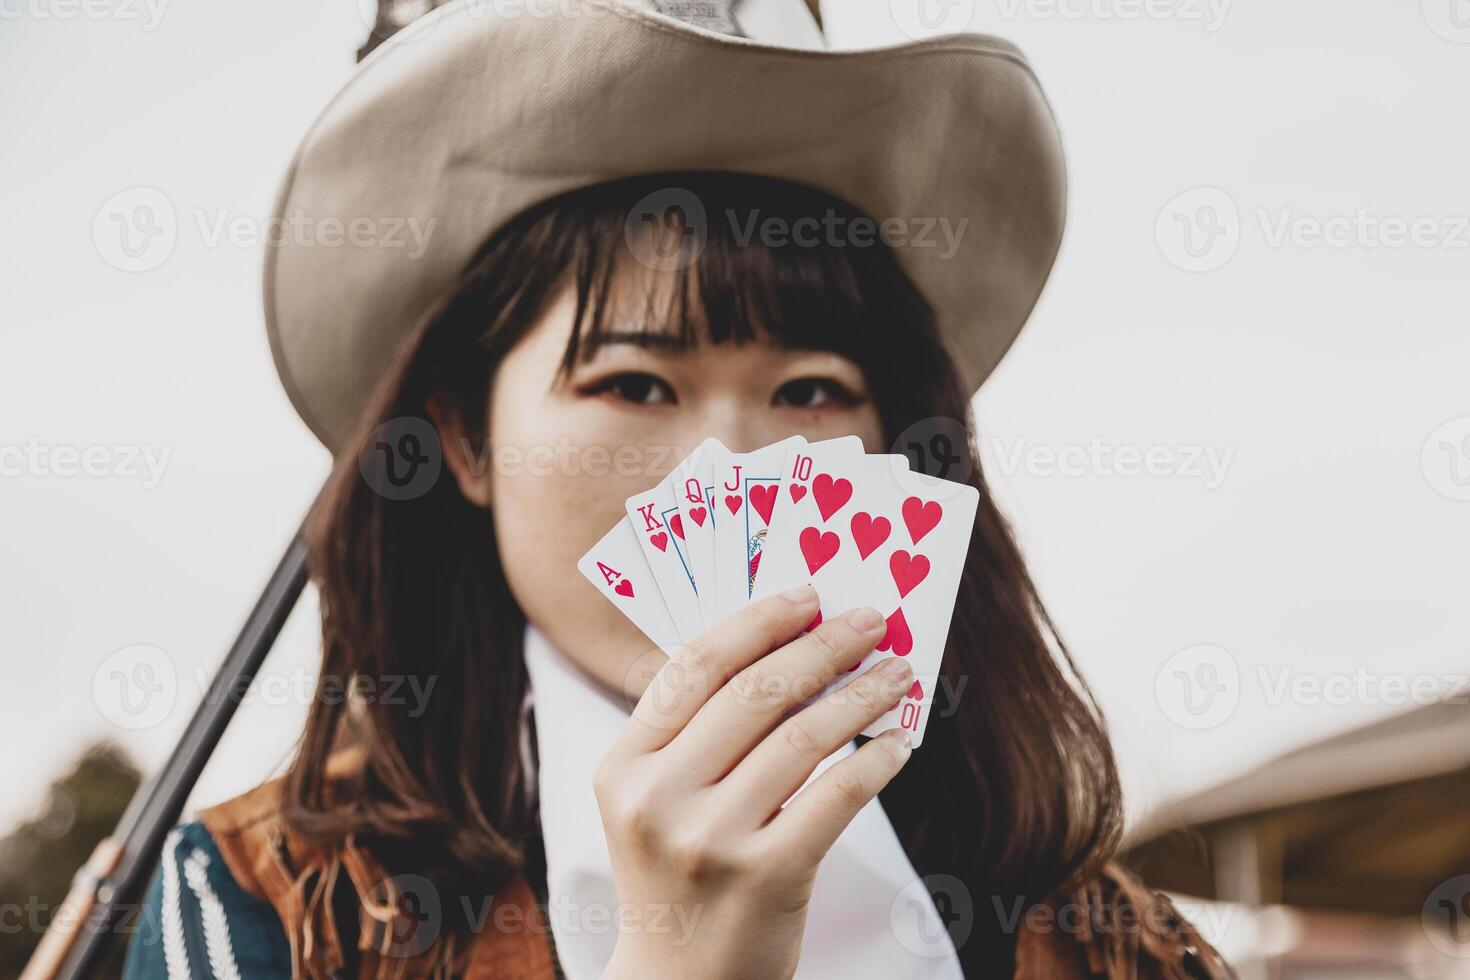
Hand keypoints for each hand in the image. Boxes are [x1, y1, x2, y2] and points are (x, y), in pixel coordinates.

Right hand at [595, 585, 915, 979]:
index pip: (694, 667)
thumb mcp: (656, 804)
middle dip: (821, 646)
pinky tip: (898, 741)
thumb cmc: (680, 878)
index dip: (757, 621)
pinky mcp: (767, 877)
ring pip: (802, 738)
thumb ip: (696, 734)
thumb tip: (788, 648)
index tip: (807, 596)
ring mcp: (711, 839)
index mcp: (625, 767)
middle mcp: (659, 798)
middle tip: (870, 620)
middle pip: (754, 693)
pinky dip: (875, 760)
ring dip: (860, 693)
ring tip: (896, 670)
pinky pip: (836, 797)